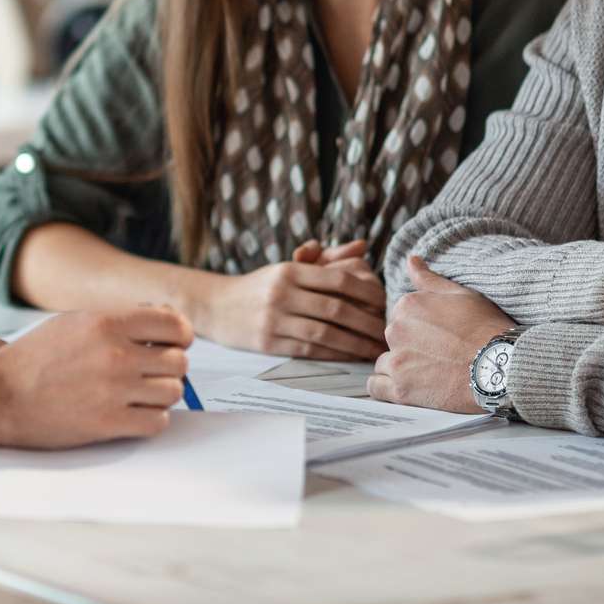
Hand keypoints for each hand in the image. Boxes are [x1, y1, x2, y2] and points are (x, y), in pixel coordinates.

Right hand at [0, 307, 193, 449]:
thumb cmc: (33, 359)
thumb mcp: (74, 323)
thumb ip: (118, 321)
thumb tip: (163, 323)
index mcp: (106, 323)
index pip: (174, 324)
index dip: (181, 336)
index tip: (176, 343)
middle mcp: (115, 354)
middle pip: (179, 361)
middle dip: (170, 367)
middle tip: (154, 373)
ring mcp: (114, 390)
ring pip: (173, 392)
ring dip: (162, 394)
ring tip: (142, 394)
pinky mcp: (108, 423)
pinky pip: (158, 422)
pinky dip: (152, 419)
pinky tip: (135, 413)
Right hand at [200, 244, 387, 360]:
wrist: (215, 305)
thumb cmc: (260, 286)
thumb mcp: (288, 266)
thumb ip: (326, 258)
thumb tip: (361, 247)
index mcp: (290, 270)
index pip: (339, 280)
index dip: (368, 293)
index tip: (385, 303)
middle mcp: (282, 293)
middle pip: (337, 308)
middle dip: (367, 322)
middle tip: (387, 331)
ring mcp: (274, 319)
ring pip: (326, 333)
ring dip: (355, 343)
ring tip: (374, 349)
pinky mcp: (268, 343)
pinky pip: (309, 350)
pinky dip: (334, 354)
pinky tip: (350, 356)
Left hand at [367, 256, 513, 412]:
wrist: (501, 368)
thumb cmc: (487, 329)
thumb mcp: (461, 295)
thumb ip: (429, 280)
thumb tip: (412, 261)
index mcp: (408, 305)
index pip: (401, 317)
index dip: (421, 328)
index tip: (439, 338)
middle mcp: (396, 329)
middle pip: (393, 339)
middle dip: (410, 347)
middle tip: (439, 356)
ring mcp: (397, 360)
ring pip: (385, 363)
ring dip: (400, 368)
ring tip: (430, 375)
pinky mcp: (400, 390)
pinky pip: (376, 388)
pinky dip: (387, 388)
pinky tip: (407, 388)